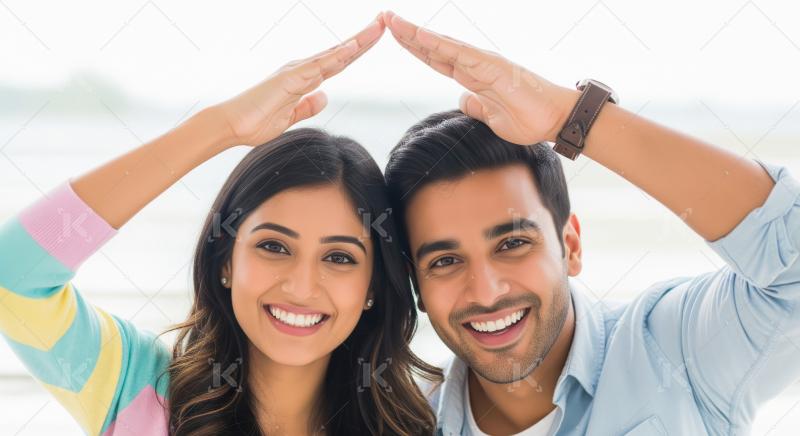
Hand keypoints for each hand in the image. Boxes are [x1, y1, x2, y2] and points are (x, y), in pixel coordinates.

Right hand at [216, 15, 384, 147]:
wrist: (231, 126)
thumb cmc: (256, 122)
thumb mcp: (290, 117)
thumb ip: (307, 106)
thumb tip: (324, 96)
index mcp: (304, 79)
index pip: (338, 63)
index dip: (358, 51)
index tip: (375, 39)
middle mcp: (302, 70)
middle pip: (341, 52)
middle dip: (364, 38)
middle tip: (384, 22)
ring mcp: (296, 72)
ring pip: (334, 54)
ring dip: (357, 41)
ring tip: (378, 26)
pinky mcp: (289, 79)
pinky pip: (318, 65)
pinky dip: (337, 55)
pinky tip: (353, 47)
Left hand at [383, 11, 577, 144]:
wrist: (555, 120)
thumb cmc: (529, 118)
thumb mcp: (491, 118)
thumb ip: (476, 107)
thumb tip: (464, 100)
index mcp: (473, 76)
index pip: (436, 59)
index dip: (415, 48)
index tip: (394, 37)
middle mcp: (475, 64)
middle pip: (434, 47)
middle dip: (408, 34)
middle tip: (386, 18)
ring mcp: (482, 63)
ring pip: (442, 45)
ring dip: (416, 34)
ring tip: (394, 21)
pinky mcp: (491, 66)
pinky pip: (458, 53)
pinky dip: (437, 43)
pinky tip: (419, 35)